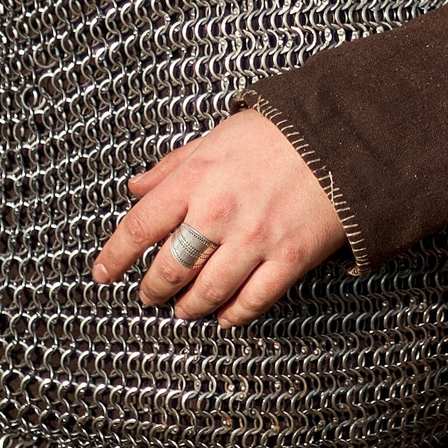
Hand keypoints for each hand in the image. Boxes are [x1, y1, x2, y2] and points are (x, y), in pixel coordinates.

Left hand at [90, 108, 349, 325]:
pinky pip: (252, 301)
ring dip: (189, 307)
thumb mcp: (217, 137)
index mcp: (196, 178)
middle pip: (170, 269)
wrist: (344, 135)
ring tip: (184, 310)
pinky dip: (233, 315)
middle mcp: (219, 212)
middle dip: (153, 288)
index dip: (115, 256)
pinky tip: (225, 316)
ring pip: (207, 292)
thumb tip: (136, 188)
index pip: (139, 226)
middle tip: (149, 295)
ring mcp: (255, 239)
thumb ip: (173, 166)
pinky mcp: (289, 258)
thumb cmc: (279, 132)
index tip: (103, 273)